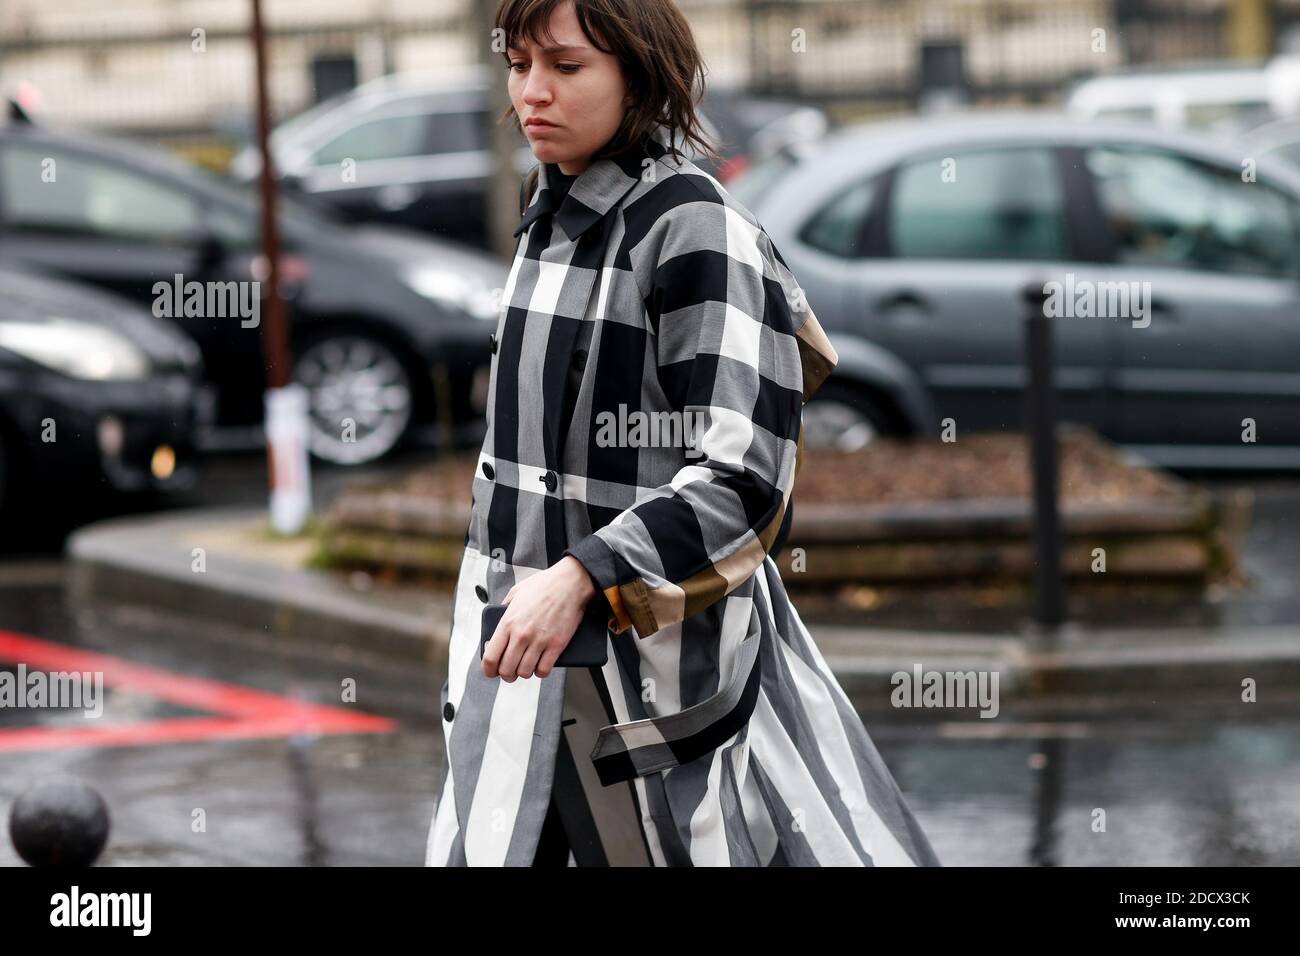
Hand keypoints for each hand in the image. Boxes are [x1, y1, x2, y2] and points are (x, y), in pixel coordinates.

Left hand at [482, 556, 596, 681]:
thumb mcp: (516, 592)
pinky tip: (541, 665)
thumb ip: (504, 607)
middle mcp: (521, 634)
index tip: (491, 672)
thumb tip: (498, 618)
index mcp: (508, 622)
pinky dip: (541, 672)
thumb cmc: (545, 585)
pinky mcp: (556, 645)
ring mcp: (539, 641)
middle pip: (506, 669)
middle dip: (506, 675)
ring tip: (526, 667)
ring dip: (523, 673)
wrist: (570, 583)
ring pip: (524, 672)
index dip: (488, 670)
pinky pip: (544, 669)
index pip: (491, 657)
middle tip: (509, 672)